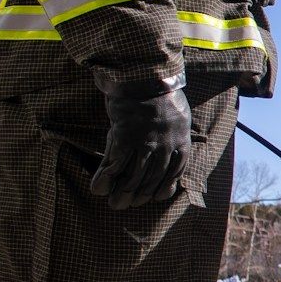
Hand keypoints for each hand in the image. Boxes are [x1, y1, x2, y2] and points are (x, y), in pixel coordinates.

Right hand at [90, 74, 189, 209]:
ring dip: (122, 193)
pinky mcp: (125, 137)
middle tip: (125, 205)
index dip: (164, 189)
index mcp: (182, 142)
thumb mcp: (178, 118)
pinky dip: (105, 179)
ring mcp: (145, 143)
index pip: (175, 174)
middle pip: (153, 180)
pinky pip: (115, 165)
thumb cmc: (160, 95)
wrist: (144, 76)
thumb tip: (170, 155)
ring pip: (134, 177)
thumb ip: (175, 138)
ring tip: (113, 203)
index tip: (155, 197)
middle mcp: (166, 146)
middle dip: (138, 196)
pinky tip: (98, 188)